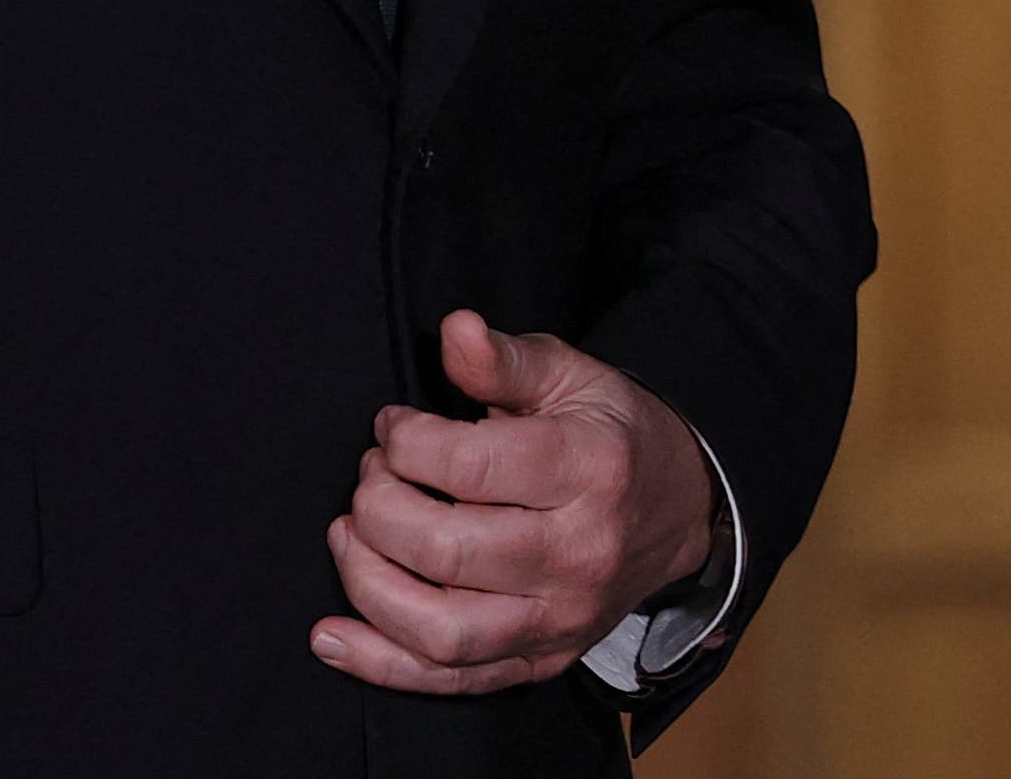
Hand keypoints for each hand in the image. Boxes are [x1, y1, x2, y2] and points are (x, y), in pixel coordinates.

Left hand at [310, 309, 724, 695]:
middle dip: (379, 508)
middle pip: (446, 550)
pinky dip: (379, 665)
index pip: (471, 466)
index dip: (407, 442)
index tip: (392, 426)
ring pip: (441, 630)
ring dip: (369, 582)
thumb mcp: (572, 376)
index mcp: (591, 470)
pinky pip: (450, 681)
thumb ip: (506, 360)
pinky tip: (329, 635)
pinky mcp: (540, 661)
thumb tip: (454, 330)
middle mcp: (578, 554)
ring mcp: (560, 619)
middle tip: (370, 477)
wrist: (680, 512)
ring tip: (348, 535)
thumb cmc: (611, 434)